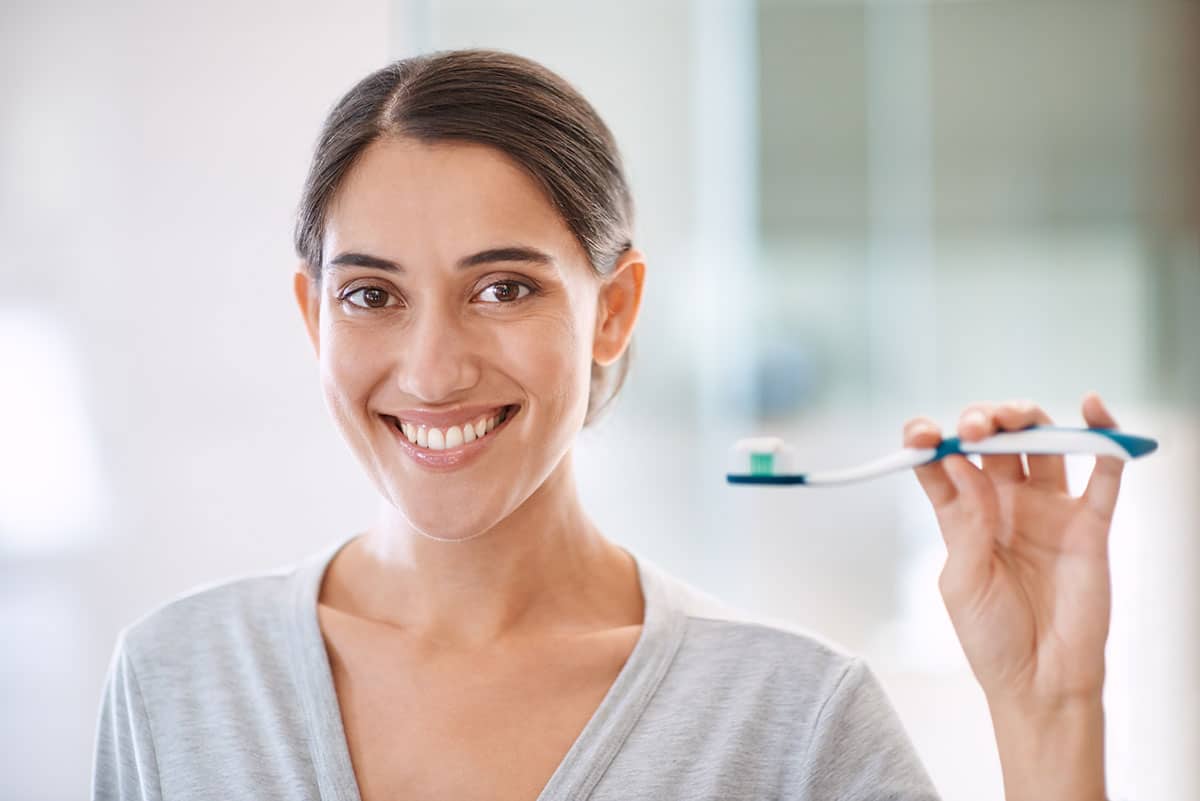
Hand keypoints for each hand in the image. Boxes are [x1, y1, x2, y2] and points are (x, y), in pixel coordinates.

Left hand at [903, 392, 1124, 705]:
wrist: (1039, 683)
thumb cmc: (990, 637)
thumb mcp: (962, 580)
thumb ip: (966, 522)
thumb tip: (961, 461)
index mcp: (962, 515)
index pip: (942, 462)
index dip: (928, 439)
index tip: (918, 433)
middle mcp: (1004, 504)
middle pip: (994, 441)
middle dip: (982, 421)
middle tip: (974, 428)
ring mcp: (1048, 510)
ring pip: (1042, 444)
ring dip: (1027, 419)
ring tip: (1013, 421)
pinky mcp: (1089, 525)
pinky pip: (1103, 473)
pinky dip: (1102, 437)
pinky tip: (1093, 409)